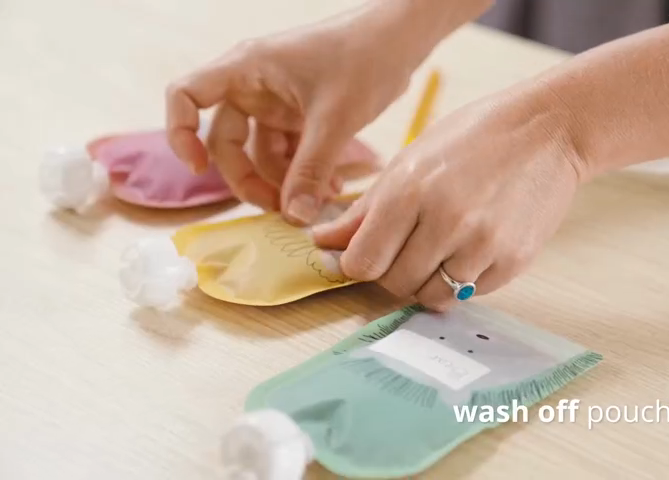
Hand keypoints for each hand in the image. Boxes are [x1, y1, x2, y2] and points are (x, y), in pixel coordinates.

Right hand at [165, 6, 418, 222]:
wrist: (401, 40)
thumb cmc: (364, 58)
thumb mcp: (335, 119)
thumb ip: (312, 170)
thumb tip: (294, 217)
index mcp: (246, 69)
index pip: (186, 95)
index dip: (179, 132)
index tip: (197, 167)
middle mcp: (254, 85)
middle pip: (227, 142)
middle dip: (250, 179)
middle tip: (280, 210)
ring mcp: (276, 101)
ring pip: (261, 154)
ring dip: (284, 182)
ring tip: (320, 200)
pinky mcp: (300, 114)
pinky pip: (289, 152)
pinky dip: (305, 173)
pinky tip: (333, 187)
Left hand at [311, 85, 582, 310]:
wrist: (548, 131)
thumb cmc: (473, 138)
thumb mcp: (410, 160)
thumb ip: (366, 209)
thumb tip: (325, 243)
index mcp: (408, 190)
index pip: (362, 262)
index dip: (359, 263)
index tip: (368, 254)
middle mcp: (444, 221)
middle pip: (395, 284)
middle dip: (393, 273)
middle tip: (408, 248)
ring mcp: (482, 245)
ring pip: (431, 296)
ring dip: (427, 281)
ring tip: (440, 249)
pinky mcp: (513, 261)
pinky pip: (470, 294)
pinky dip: (463, 280)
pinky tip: (471, 248)